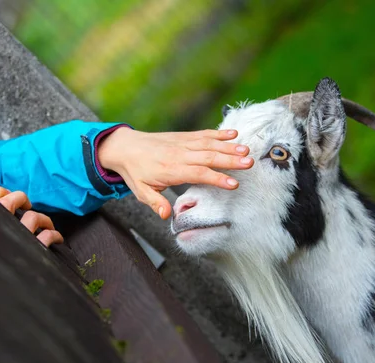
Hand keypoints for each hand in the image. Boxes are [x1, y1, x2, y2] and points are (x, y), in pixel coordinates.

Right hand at [0, 186, 63, 246]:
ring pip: (34, 217)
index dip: (4, 193)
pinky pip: (47, 236)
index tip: (10, 199)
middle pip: (15, 199)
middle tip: (27, 207)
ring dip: (44, 219)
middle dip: (24, 200)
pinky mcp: (32, 252)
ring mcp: (17, 239)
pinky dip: (54, 235)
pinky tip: (56, 239)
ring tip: (46, 226)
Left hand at [97, 127, 252, 218]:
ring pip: (208, 144)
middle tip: (249, 163)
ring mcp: (182, 144)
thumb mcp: (141, 191)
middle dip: (230, 160)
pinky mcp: (183, 137)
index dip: (216, 178)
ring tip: (246, 150)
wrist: (125, 147)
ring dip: (229, 147)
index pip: (197, 174)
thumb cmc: (135, 172)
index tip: (233, 184)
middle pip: (208, 157)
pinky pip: (203, 134)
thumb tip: (167, 215)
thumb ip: (156, 203)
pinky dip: (219, 134)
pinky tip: (234, 134)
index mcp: (170, 170)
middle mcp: (179, 155)